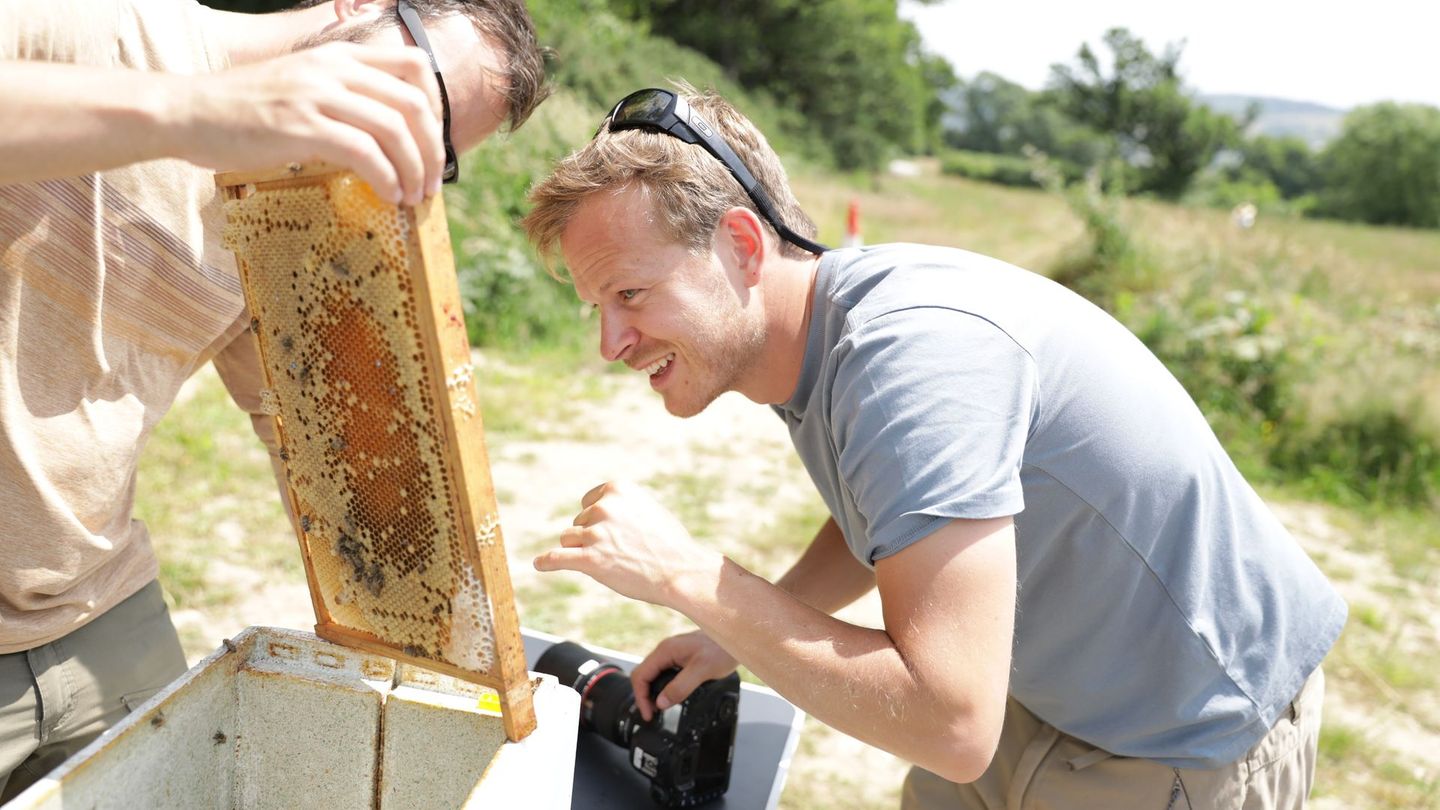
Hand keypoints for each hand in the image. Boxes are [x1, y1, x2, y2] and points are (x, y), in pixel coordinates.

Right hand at [171, 42, 445, 203]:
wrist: (186, 112)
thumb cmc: (242, 110)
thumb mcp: (301, 88)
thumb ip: (342, 99)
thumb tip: (386, 137)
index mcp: (338, 56)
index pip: (413, 65)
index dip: (436, 106)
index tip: (432, 143)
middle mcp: (333, 69)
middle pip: (414, 102)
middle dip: (433, 149)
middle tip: (431, 183)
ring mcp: (316, 94)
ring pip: (395, 128)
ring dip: (414, 170)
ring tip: (413, 196)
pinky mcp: (301, 126)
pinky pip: (365, 152)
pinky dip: (386, 178)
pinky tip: (387, 196)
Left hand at [533, 481, 722, 607]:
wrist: (682, 570)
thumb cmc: (669, 544)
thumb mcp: (646, 509)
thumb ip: (620, 506)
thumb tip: (594, 511)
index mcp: (617, 488)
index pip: (588, 503)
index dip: (599, 521)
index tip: (615, 533)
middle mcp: (604, 507)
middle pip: (579, 523)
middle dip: (594, 538)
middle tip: (624, 551)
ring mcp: (595, 533)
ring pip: (569, 540)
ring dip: (584, 551)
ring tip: (613, 562)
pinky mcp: (590, 560)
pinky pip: (557, 558)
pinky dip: (547, 562)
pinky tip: (539, 564)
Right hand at [630, 631, 737, 721]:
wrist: (737, 638)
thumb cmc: (722, 649)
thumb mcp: (702, 670)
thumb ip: (680, 687)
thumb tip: (661, 703)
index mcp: (666, 651)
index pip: (641, 675)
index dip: (641, 697)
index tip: (649, 714)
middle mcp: (666, 650)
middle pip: (644, 675)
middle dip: (644, 696)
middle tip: (652, 714)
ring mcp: (673, 654)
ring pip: (654, 675)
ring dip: (653, 692)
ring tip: (659, 709)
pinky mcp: (681, 658)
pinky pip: (665, 673)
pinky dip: (663, 687)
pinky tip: (670, 697)